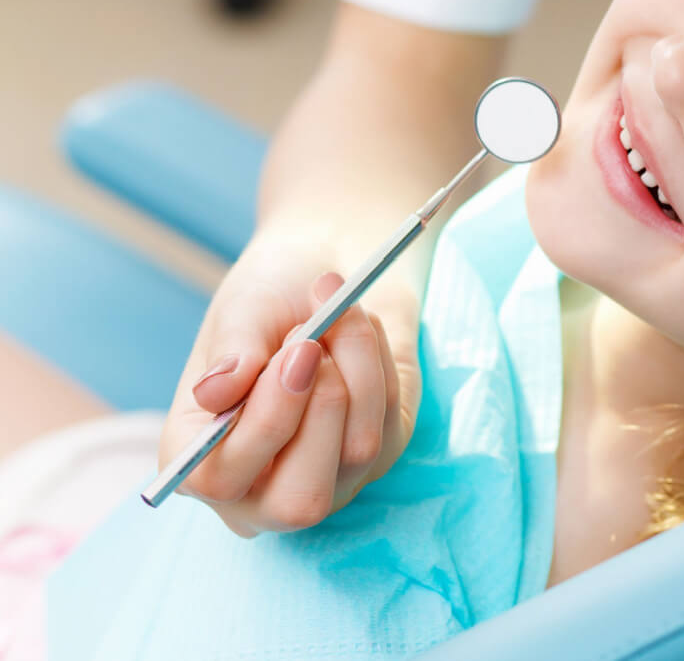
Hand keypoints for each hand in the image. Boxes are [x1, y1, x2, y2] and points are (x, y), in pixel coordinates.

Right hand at [159, 236, 420, 536]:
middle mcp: (259, 490)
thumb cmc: (272, 297)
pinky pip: (389, 421)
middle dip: (321, 410)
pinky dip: (379, 364)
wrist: (328, 275)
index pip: (220, 481)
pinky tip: (360, 326)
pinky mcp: (379, 458)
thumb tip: (213, 393)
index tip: (299, 348)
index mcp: (201, 462)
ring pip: (357, 451)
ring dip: (356, 366)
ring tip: (338, 310)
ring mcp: (325, 481)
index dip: (265, 422)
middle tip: (318, 339)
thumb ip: (231, 352)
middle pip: (300, 502)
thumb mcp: (243, 310)